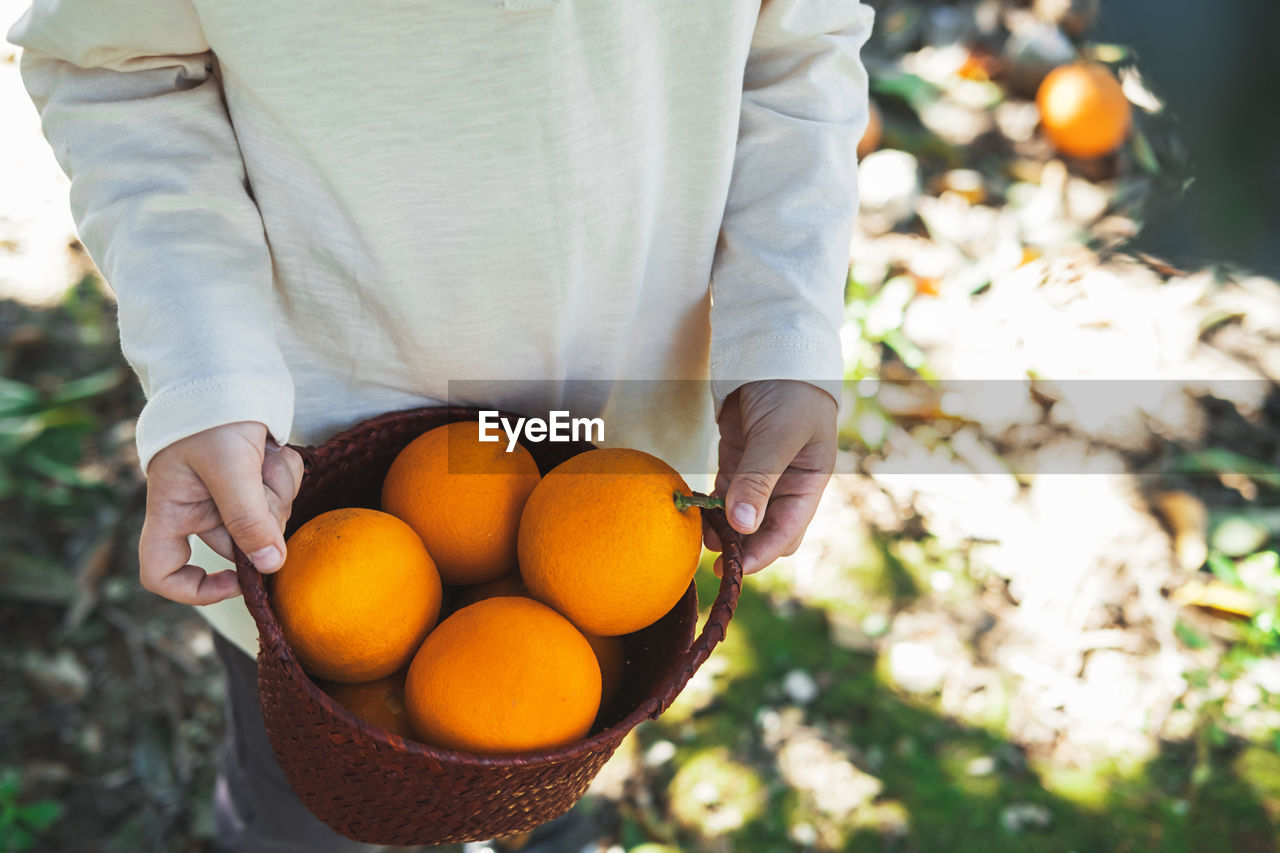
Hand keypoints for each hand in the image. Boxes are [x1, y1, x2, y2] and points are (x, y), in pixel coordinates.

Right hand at [138, 422, 303, 604]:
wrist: (227, 368)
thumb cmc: (212, 413)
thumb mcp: (228, 467)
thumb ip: (249, 519)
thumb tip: (270, 567)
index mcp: (171, 509)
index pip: (162, 571)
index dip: (193, 590)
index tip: (236, 582)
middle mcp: (197, 508)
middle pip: (238, 544)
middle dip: (263, 517)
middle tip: (264, 479)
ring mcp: (228, 494)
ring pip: (268, 518)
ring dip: (276, 489)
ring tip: (264, 455)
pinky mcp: (255, 479)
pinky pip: (281, 494)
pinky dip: (284, 474)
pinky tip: (273, 450)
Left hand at [711, 380, 837, 574]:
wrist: (773, 350)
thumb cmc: (789, 390)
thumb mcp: (778, 434)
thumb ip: (760, 478)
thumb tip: (742, 525)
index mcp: (808, 483)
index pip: (786, 532)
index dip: (761, 553)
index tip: (734, 567)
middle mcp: (786, 485)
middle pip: (765, 531)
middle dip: (742, 546)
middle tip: (711, 556)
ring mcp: (760, 474)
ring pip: (741, 517)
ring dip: (722, 529)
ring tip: (698, 534)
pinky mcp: (738, 461)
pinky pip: (724, 494)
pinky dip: (711, 506)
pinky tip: (695, 511)